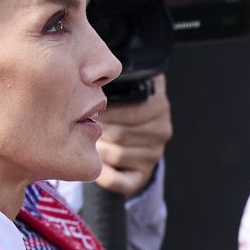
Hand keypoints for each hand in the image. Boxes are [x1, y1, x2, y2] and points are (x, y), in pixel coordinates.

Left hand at [93, 75, 172, 196]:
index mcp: (157, 102)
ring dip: (99, 150)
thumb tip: (91, 69)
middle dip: (99, 131)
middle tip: (88, 128)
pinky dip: (104, 175)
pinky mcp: (143, 176)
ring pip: (116, 154)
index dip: (105, 111)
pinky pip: (117, 180)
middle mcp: (161, 128)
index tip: (91, 110)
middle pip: (119, 132)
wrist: (131, 146)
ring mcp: (154, 154)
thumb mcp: (123, 89)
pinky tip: (100, 165)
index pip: (130, 109)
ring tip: (95, 143)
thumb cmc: (119, 112)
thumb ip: (113, 77)